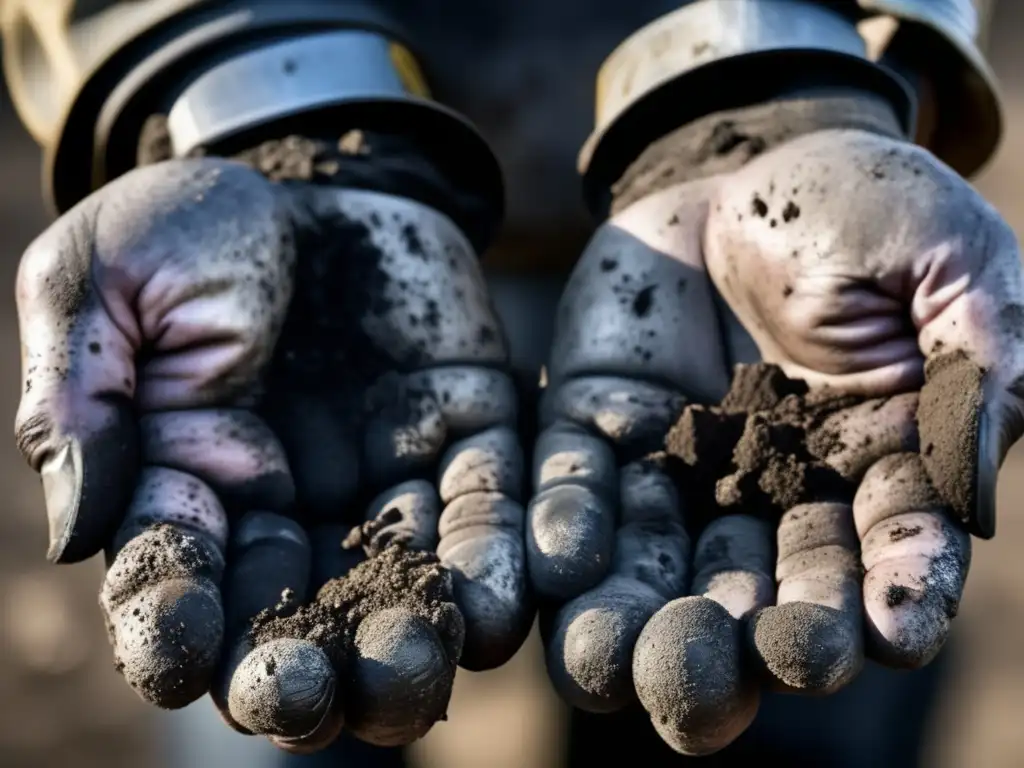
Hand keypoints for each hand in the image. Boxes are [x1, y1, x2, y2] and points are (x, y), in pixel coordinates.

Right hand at [14, 156, 531, 751]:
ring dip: (407, 638)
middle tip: (311, 697)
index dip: (174, 623)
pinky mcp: (462, 428)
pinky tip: (501, 604)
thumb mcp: (96, 285)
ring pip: (397, 581)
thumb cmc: (183, 224)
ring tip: (417, 672)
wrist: (306, 169)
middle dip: (300, 668)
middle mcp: (290, 503)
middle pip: (294, 616)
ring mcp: (381, 472)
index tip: (184, 654)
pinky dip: (494, 555)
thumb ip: (82, 402)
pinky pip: (483, 501)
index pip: (175, 577)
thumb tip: (80, 533)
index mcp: (185, 481)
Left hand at [529, 125, 1021, 753]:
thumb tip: (969, 486)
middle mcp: (778, 492)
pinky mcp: (605, 430)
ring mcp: (685, 468)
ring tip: (630, 669)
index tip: (888, 635)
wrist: (741, 162)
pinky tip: (561, 579)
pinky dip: (571, 535)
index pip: (893, 548)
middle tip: (750, 673)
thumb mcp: (948, 265)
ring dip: (651, 620)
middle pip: (773, 585)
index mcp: (878, 465)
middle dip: (765, 636)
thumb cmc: (865, 204)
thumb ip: (973, 365)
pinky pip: (583, 489)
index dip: (897, 593)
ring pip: (669, 563)